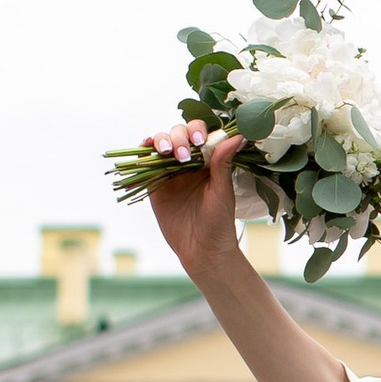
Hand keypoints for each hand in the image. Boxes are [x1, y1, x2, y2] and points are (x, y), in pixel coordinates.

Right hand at [142, 122, 246, 282]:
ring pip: (161, 143)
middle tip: (183, 156)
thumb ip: (223, 163)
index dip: (198, 131)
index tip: (199, 142)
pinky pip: (145, 163)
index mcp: (209, 160)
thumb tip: (238, 135)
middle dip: (178, 137)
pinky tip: (144, 151)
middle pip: (179, 133)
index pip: (201, 133)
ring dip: (160, 141)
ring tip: (165, 152)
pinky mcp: (155, 184)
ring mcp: (171, 171)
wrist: (201, 250)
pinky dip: (142, 153)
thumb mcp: (222, 191)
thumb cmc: (219, 222)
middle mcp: (190, 161)